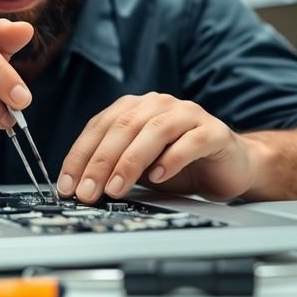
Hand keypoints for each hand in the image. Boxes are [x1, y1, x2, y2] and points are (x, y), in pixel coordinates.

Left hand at [57, 93, 256, 202]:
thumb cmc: (178, 164)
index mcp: (134, 108)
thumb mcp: (138, 167)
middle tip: (87, 192)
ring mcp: (187, 114)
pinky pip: (189, 142)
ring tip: (115, 188)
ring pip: (153, 131)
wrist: (229, 166)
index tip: (67, 185)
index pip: (99, 127)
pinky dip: (171, 159)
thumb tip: (79, 187)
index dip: (80, 156)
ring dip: (129, 162)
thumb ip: (113, 168)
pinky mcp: (213, 131)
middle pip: (122, 128)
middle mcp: (158, 104)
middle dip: (99, 162)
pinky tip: (158, 177)